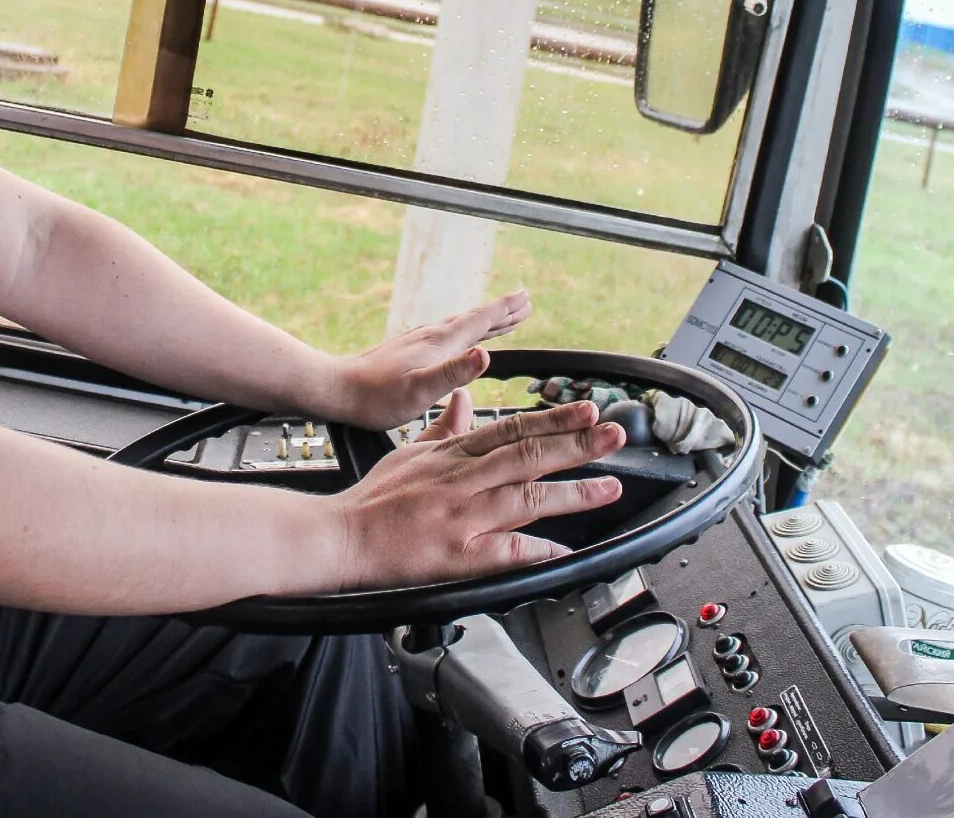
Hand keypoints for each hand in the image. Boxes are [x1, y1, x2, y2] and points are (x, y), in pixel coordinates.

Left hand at [321, 291, 532, 430]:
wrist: (338, 390)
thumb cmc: (377, 398)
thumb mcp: (420, 390)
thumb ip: (453, 373)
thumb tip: (486, 354)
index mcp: (439, 344)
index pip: (479, 321)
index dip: (505, 310)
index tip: (526, 298)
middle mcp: (431, 337)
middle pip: (474, 320)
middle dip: (500, 312)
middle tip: (524, 302)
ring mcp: (419, 342)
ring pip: (460, 327)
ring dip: (484, 321)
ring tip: (500, 319)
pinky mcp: (409, 350)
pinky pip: (446, 335)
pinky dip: (463, 332)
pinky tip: (458, 340)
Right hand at [329, 398, 624, 590]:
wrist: (339, 535)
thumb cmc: (373, 498)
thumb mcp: (409, 452)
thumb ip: (446, 428)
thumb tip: (468, 399)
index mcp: (453, 455)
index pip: (512, 429)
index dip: (554, 419)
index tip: (588, 410)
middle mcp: (461, 480)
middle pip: (527, 455)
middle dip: (576, 444)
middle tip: (614, 435)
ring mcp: (460, 517)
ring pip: (524, 498)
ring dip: (571, 493)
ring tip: (609, 488)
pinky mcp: (455, 554)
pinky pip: (503, 551)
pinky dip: (535, 550)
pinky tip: (563, 551)